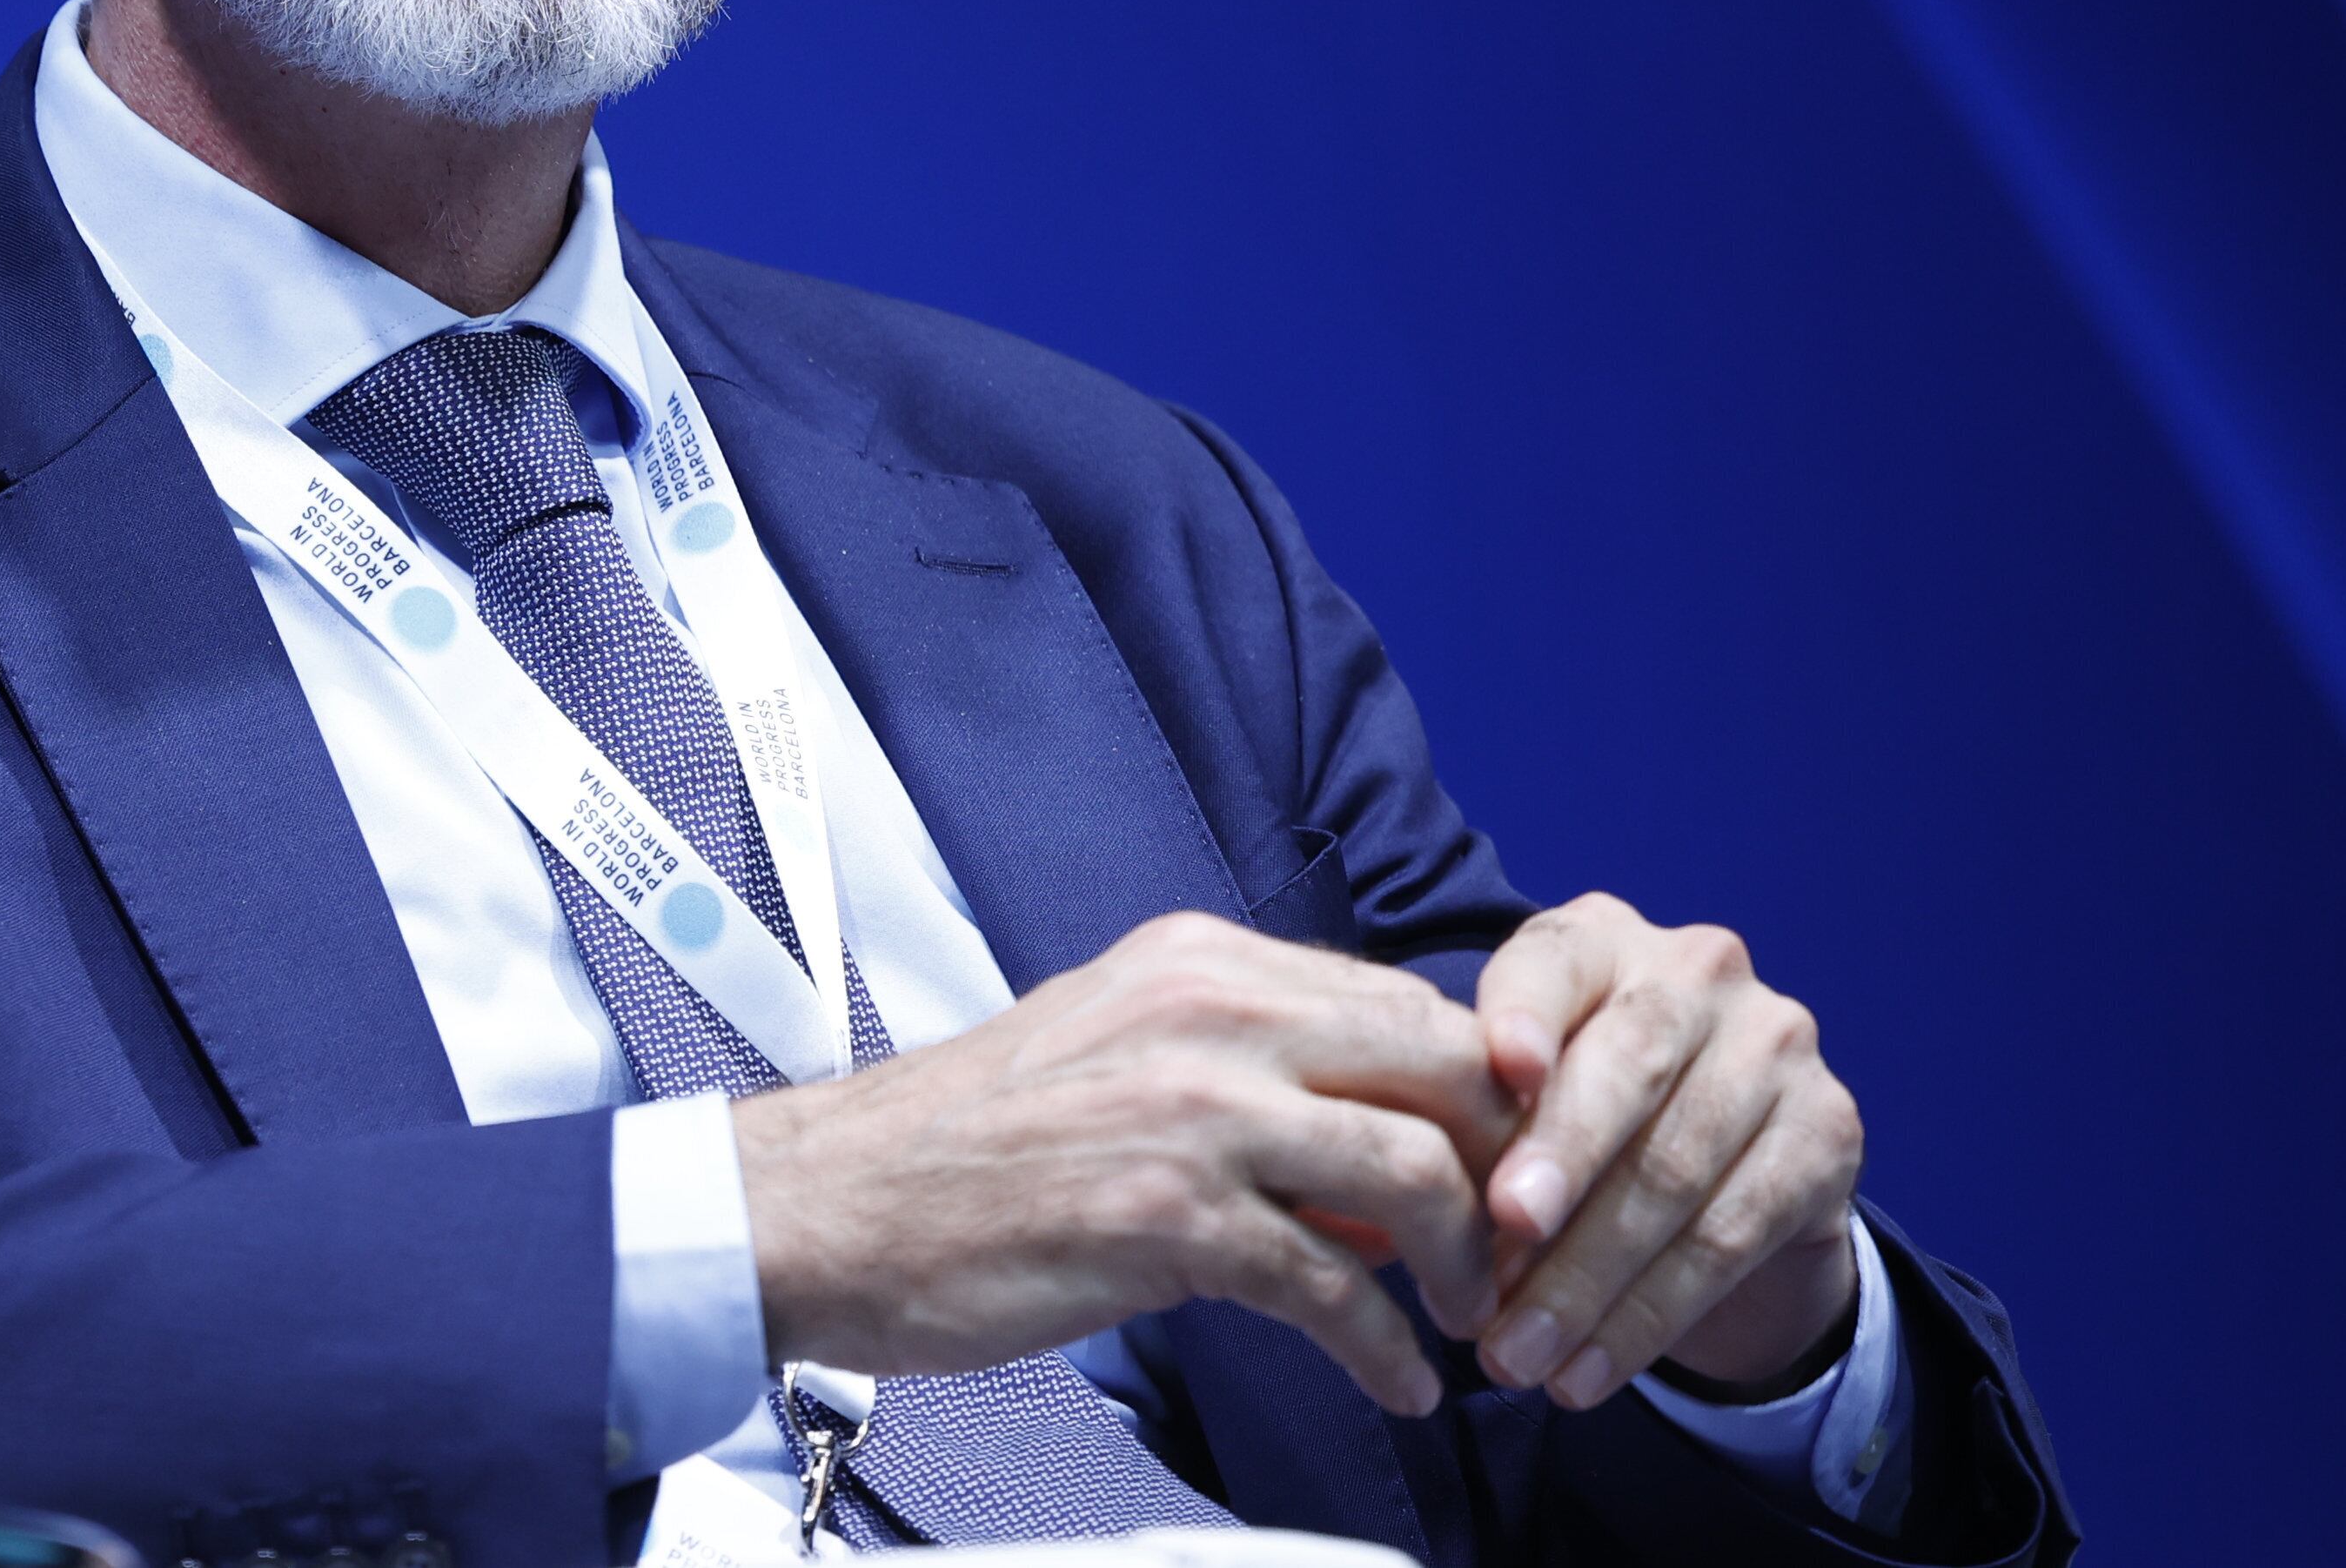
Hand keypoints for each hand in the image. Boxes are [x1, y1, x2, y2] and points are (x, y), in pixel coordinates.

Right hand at [729, 911, 1517, 1415]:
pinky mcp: (1168, 1215)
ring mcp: (1192, 1109)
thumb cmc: (966, 1145)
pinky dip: (1389, 1349)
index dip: (1480, 1096)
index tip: (1503, 1173)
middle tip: (1515, 1252)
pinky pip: (1334, 1287)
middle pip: (1442, 1067)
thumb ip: (1246, 1071)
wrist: (830, 1202)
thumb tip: (1371, 1158)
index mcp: (1201, 960)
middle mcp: (1210, 1010)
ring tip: (1468, 1326)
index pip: (1406, 1002)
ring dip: (1468, 1265)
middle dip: (1507, 1171)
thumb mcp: (1118, 1049)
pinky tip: (1400, 1386)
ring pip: (1413, 1170)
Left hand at [1470, 894, 1863, 1410]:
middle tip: (1494, 1249)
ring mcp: (1776, 1045)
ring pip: (1672, 1173)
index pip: (1553, 961)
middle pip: (1625, 1070)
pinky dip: (1644, 1319)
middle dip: (1557, 1166)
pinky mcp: (1828, 1132)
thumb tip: (1426, 1212)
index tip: (1500, 1070)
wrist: (1727, 1164)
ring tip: (1514, 1356)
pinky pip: (1726, 1239)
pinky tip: (1585, 1372)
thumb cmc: (1580, 1113)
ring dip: (1585, 1282)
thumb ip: (1484, 1117)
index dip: (1525, 1013)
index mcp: (1600, 939)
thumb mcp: (1521, 1092)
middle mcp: (1698, 970)